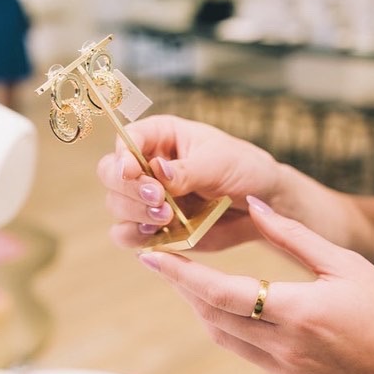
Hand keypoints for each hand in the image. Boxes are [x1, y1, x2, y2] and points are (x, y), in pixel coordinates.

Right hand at [96, 115, 279, 249]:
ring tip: (166, 217)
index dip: (123, 156)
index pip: (126, 140)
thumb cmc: (243, 169)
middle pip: (111, 174)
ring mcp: (147, 198)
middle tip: (158, 199)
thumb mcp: (219, 162)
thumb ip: (186, 170)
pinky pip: (127, 235)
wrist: (263, 204)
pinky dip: (135, 238)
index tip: (132, 171)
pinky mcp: (153, 227)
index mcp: (160, 136)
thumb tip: (158, 170)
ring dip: (134, 214)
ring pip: (116, 205)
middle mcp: (147, 165)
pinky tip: (157, 235)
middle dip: (129, 189)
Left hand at [136, 195, 373, 373]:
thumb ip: (293, 236)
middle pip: (212, 316)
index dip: (181, 274)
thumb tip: (256, 205)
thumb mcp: (345, 263)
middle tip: (164, 259)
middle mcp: (285, 346)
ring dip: (200, 307)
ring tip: (187, 278)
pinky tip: (225, 304)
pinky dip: (224, 325)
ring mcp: (286, 369)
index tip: (152, 256)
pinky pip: (244, 351)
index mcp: (299, 312)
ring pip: (223, 337)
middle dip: (183, 287)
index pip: (221, 293)